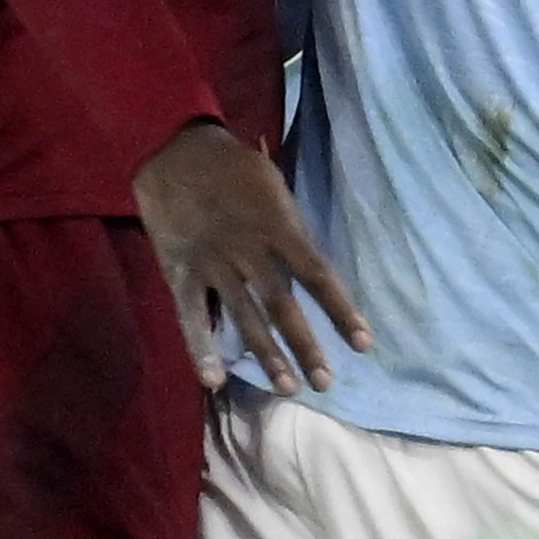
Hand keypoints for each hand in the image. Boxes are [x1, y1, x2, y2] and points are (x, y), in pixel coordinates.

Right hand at [132, 120, 372, 394]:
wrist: (174, 150)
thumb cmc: (234, 168)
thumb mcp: (274, 187)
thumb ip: (291, 229)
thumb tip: (310, 269)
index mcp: (278, 226)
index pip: (319, 275)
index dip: (342, 311)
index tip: (363, 343)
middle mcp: (249, 251)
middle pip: (283, 306)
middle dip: (305, 346)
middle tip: (325, 383)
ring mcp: (214, 264)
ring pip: (244, 318)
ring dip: (266, 356)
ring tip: (287, 388)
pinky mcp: (181, 272)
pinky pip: (192, 316)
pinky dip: (201, 348)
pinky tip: (213, 381)